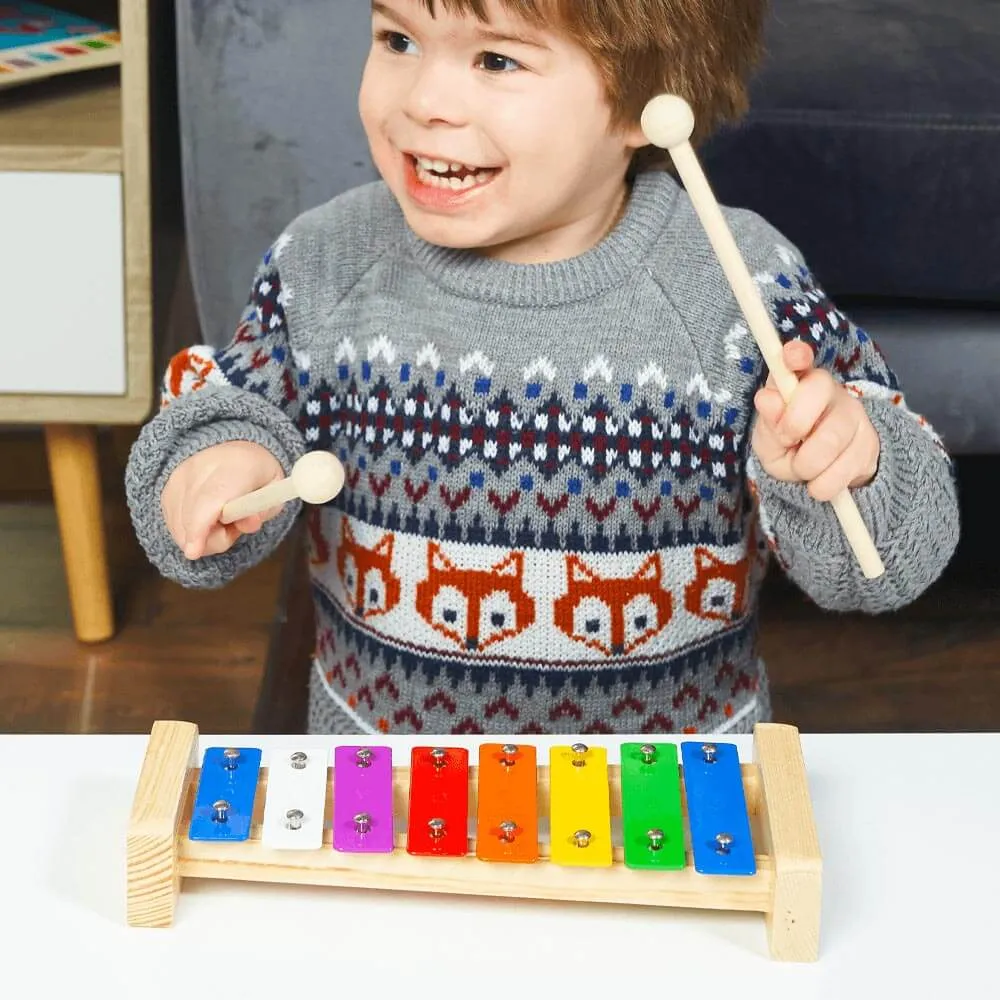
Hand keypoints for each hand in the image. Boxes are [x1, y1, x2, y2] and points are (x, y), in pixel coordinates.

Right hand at [161, 440, 284, 558]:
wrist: (237, 449)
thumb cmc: (259, 474)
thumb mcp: (274, 491)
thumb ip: (263, 510)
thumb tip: (248, 524)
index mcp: (236, 465)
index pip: (211, 498)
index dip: (199, 527)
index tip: (193, 552)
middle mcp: (201, 467)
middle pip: (191, 516)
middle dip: (211, 538)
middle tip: (233, 528)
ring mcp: (179, 476)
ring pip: (178, 523)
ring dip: (201, 535)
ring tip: (221, 520)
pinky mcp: (167, 487)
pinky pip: (171, 522)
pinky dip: (188, 531)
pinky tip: (205, 521)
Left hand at [751, 340, 879, 501]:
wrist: (820, 474)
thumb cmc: (788, 446)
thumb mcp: (768, 440)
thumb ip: (768, 422)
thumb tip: (767, 399)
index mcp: (797, 381)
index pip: (798, 358)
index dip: (796, 355)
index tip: (791, 358)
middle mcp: (828, 389)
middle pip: (818, 391)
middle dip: (794, 424)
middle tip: (788, 441)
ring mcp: (854, 414)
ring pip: (830, 439)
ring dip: (806, 465)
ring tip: (802, 467)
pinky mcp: (870, 443)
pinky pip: (843, 470)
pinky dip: (823, 485)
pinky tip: (820, 479)